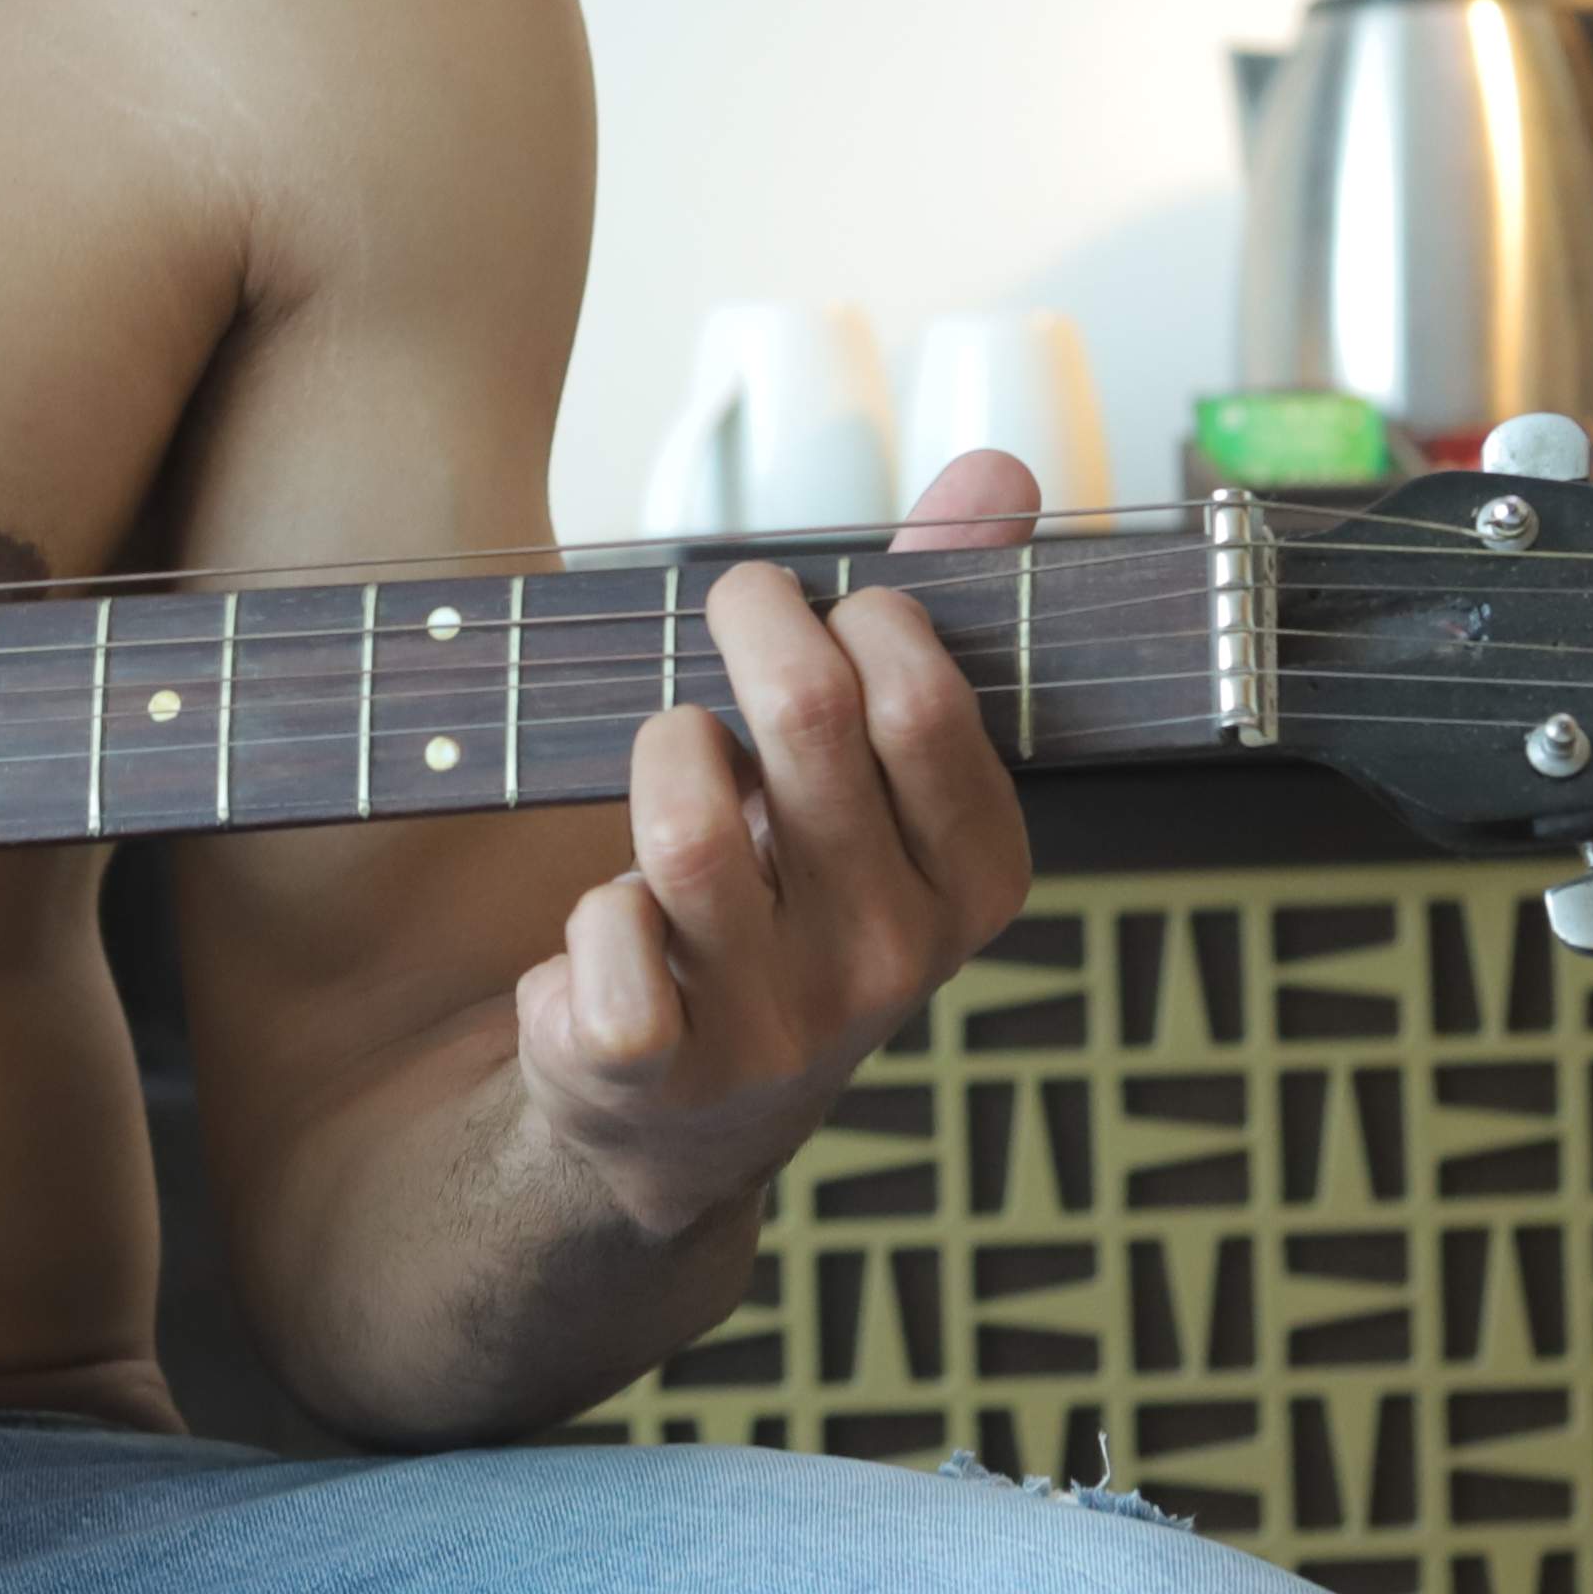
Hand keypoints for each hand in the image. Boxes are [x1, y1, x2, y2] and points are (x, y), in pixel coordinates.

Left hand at [510, 448, 1042, 1242]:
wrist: (687, 1121)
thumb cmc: (790, 899)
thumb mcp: (877, 781)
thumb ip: (939, 622)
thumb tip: (999, 472)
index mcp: (974, 884)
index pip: (930, 703)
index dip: (867, 616)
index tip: (828, 603)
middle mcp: (892, 958)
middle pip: (809, 722)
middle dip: (752, 622)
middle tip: (732, 605)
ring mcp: (777, 1018)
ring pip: (692, 820)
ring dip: (663, 747)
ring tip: (673, 747)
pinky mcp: (655, 1065)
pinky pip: (609, 937)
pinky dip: (593, 907)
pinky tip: (619, 912)